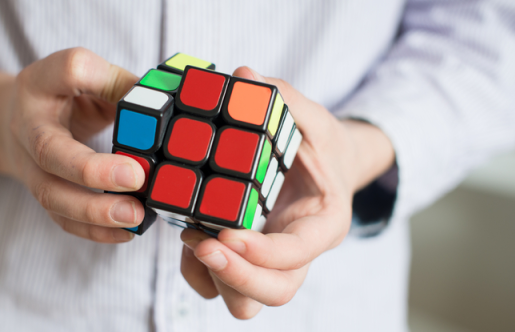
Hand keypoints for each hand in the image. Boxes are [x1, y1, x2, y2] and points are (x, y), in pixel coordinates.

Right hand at [0, 47, 145, 242]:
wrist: (13, 121)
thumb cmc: (63, 96)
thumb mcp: (89, 77)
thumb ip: (121, 86)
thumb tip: (165, 107)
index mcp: (42, 82)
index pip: (69, 69)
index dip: (100, 82)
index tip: (137, 98)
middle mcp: (27, 124)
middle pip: (48, 150)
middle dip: (92, 170)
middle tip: (136, 178)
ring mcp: (28, 164)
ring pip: (51, 194)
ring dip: (94, 212)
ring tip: (135, 216)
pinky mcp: (41, 192)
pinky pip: (61, 219)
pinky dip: (94, 231)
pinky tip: (126, 232)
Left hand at [180, 67, 394, 318]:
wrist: (327, 164)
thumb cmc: (321, 143)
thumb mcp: (313, 116)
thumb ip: (285, 98)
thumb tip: (244, 74)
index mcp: (324, 222)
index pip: (297, 253)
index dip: (261, 252)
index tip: (226, 232)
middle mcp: (300, 251)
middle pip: (275, 292)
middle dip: (235, 275)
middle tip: (200, 244)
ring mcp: (272, 262)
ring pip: (247, 301)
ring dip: (215, 277)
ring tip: (190, 239)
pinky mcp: (247, 260)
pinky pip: (221, 286)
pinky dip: (200, 271)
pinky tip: (187, 235)